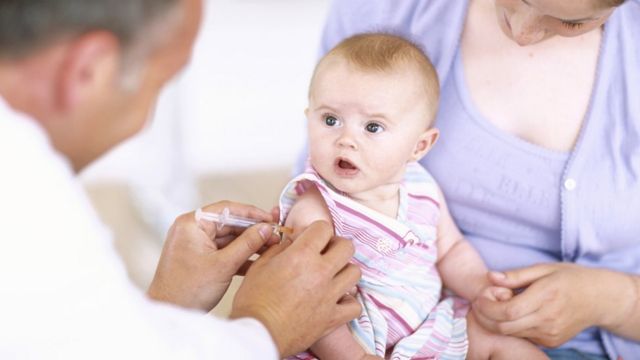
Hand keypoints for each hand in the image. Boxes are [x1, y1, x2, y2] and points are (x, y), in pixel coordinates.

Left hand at [147, 201, 278, 310]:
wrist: (170, 312)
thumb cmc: (186, 290)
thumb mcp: (224, 265)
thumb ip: (247, 244)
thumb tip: (266, 229)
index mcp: (191, 224)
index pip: (227, 209)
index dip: (252, 214)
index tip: (270, 219)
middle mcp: (191, 229)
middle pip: (229, 223)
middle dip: (253, 231)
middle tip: (274, 236)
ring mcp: (195, 243)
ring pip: (228, 238)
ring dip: (248, 244)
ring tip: (269, 249)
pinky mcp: (199, 256)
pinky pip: (223, 249)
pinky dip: (238, 255)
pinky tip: (256, 261)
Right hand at [230, 221, 361, 356]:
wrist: (257, 334)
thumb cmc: (253, 302)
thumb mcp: (260, 266)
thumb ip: (279, 249)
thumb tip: (291, 242)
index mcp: (301, 256)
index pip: (324, 228)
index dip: (317, 230)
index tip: (311, 237)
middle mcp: (320, 272)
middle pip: (346, 247)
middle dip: (336, 245)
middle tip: (326, 252)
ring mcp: (330, 295)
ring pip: (355, 273)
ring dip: (344, 271)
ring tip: (332, 275)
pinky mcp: (333, 317)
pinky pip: (354, 305)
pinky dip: (348, 301)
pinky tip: (337, 299)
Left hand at [473, 263, 634, 346]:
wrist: (600, 299)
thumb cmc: (569, 278)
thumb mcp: (544, 268)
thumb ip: (515, 275)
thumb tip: (490, 277)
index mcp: (546, 296)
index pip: (508, 311)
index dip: (487, 306)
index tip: (480, 297)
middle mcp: (548, 319)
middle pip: (504, 327)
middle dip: (485, 317)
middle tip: (480, 303)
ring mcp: (550, 333)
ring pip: (511, 334)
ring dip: (496, 322)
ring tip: (496, 306)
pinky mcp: (551, 342)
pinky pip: (523, 337)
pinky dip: (511, 327)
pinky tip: (512, 314)